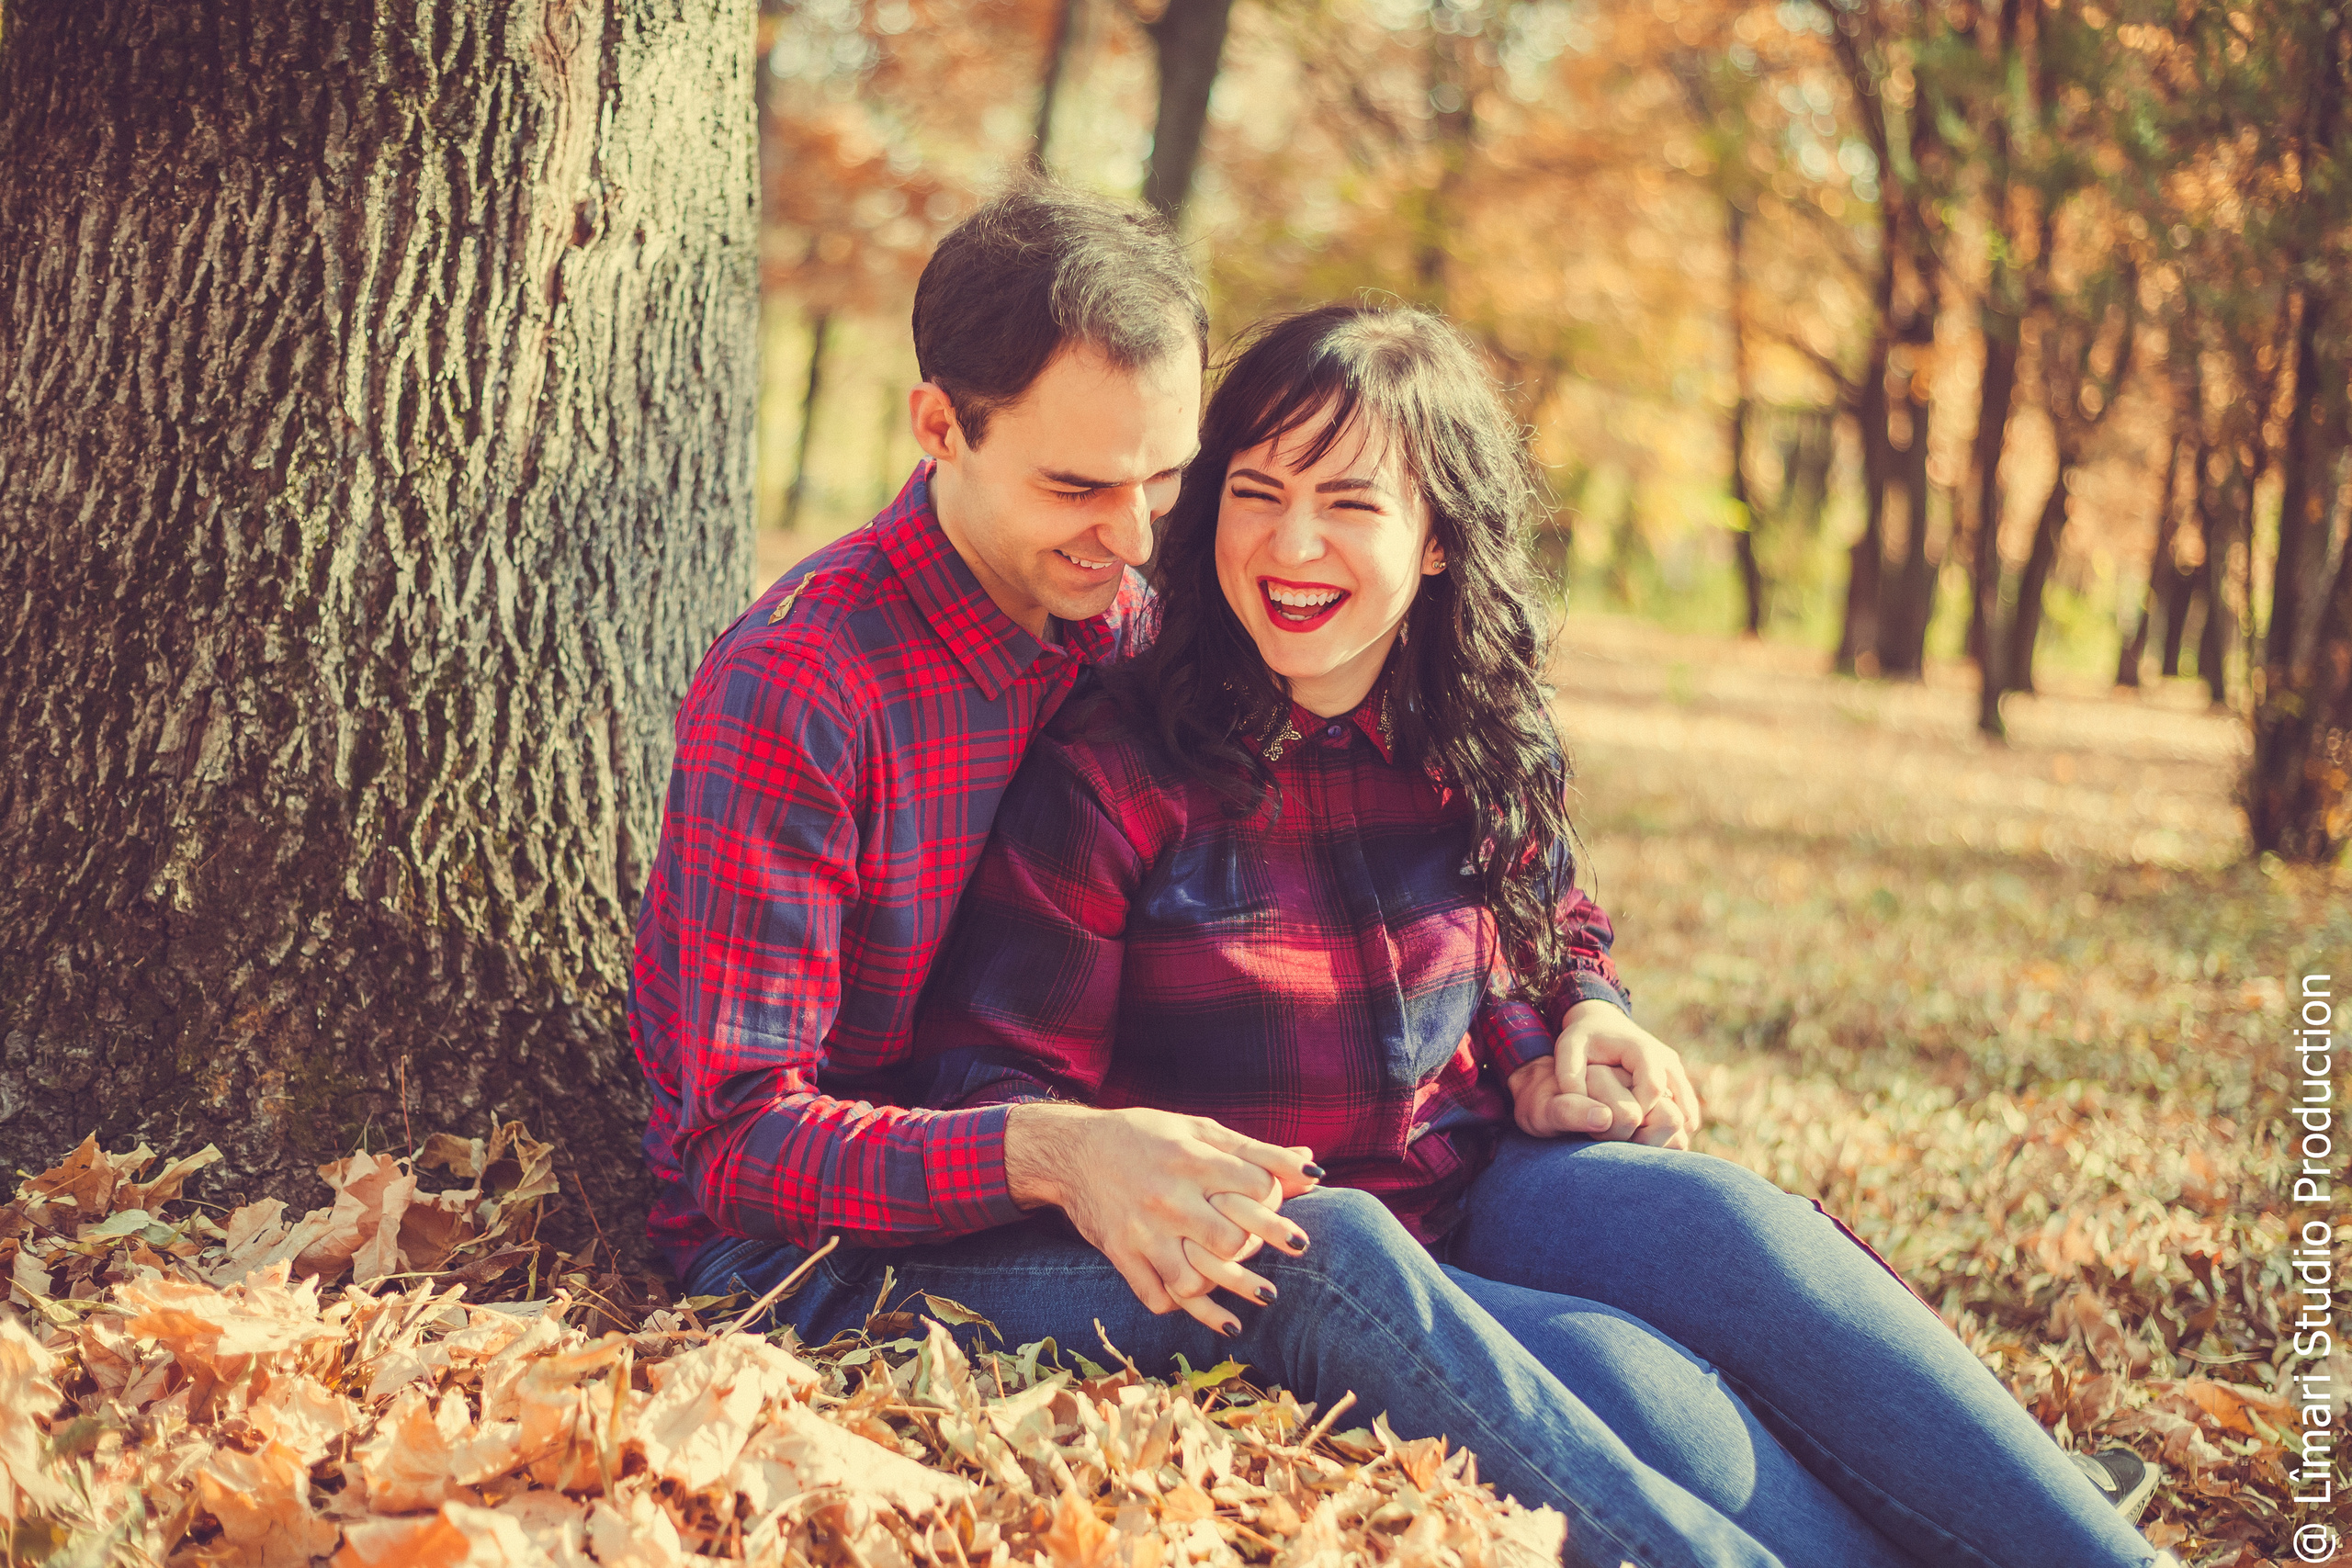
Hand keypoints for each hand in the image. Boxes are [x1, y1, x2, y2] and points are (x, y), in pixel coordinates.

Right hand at [1003, 1103, 1319, 1334]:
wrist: (1072, 1152)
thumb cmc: (1147, 1137)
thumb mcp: (1200, 1131)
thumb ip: (1256, 1151)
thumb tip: (1313, 1168)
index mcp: (1191, 1159)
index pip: (1256, 1189)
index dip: (1275, 1200)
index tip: (1277, 1206)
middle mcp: (1168, 1197)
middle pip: (1231, 1240)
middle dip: (1256, 1247)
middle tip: (1273, 1250)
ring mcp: (1143, 1231)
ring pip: (1194, 1280)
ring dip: (1227, 1289)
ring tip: (1257, 1294)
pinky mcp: (1121, 1255)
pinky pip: (1158, 1298)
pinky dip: (1185, 1308)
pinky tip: (1213, 1311)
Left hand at [1506, 999, 1701, 1147]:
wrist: (1603, 1022)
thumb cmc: (1583, 1038)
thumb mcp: (1568, 1049)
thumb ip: (1570, 1077)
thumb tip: (1594, 1114)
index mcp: (1644, 1050)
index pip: (1652, 1089)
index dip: (1636, 1112)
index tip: (1613, 1127)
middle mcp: (1667, 1060)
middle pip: (1675, 1104)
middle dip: (1651, 1127)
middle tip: (1628, 1143)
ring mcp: (1676, 1072)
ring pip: (1685, 1111)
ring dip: (1666, 1132)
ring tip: (1641, 1145)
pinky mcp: (1676, 1083)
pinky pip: (1685, 1112)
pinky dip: (1672, 1129)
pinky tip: (1652, 1141)